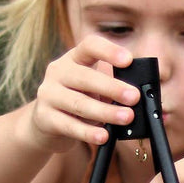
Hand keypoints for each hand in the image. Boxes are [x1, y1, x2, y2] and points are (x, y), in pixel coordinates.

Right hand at [27, 35, 140, 150]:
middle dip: (112, 87)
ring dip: (105, 111)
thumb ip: (113, 86)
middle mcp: (58, 72)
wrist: (47, 124)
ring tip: (126, 117)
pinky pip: (69, 126)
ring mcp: (48, 94)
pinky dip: (88, 132)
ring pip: (79, 103)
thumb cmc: (80, 100)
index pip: (90, 46)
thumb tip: (139, 96)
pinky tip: (103, 136)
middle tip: (134, 97)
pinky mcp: (44, 118)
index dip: (109, 51)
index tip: (128, 60)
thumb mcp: (94, 87)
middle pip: (85, 77)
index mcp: (74, 58)